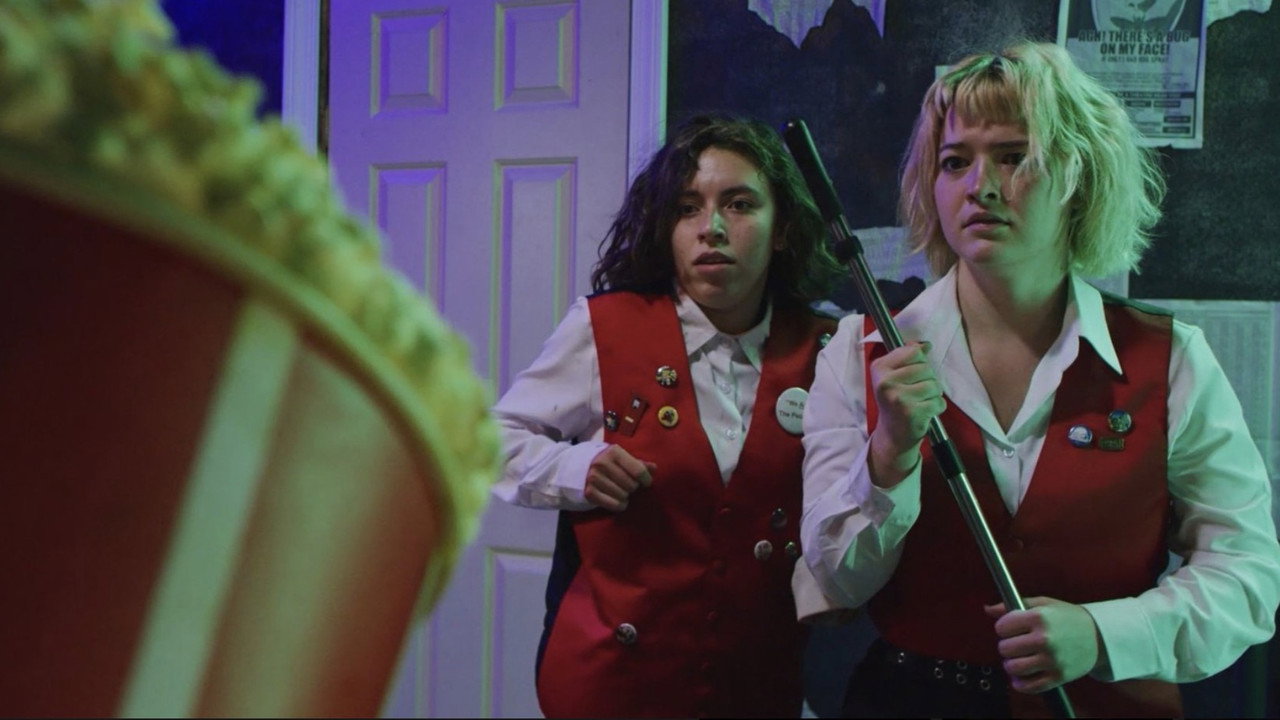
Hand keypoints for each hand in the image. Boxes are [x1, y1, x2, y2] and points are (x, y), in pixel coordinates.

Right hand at [583, 445, 655, 511]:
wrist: (581, 467)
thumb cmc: (609, 462)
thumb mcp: (623, 458)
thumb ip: (639, 464)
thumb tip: (654, 468)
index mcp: (614, 452)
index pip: (638, 471)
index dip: (646, 479)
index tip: (646, 482)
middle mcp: (602, 463)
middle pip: (632, 485)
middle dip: (634, 487)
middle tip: (629, 485)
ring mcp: (594, 478)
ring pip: (624, 496)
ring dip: (626, 496)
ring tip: (621, 491)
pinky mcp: (589, 492)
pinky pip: (615, 505)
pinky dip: (620, 505)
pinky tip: (617, 499)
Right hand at [867, 341, 944, 486]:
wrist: (892, 434)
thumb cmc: (895, 400)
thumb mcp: (894, 376)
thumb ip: (908, 357)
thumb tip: (926, 345)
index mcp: (879, 368)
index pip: (913, 351)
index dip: (919, 362)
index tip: (910, 375)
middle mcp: (886, 382)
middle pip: (926, 368)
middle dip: (927, 379)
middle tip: (915, 393)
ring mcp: (898, 398)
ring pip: (934, 384)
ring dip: (933, 394)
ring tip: (920, 402)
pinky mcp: (912, 413)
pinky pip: (938, 402)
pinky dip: (937, 407)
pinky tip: (924, 412)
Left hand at [984, 597, 1101, 693]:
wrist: (1098, 637)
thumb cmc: (1066, 617)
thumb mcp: (1043, 604)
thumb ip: (1013, 606)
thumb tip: (987, 609)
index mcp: (1039, 618)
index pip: (1002, 627)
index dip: (1004, 628)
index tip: (1011, 629)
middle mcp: (1045, 639)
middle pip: (1005, 649)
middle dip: (1007, 646)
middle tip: (1017, 644)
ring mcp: (1052, 660)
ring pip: (1013, 668)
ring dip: (1011, 665)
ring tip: (1018, 659)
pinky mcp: (1058, 677)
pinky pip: (1028, 686)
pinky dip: (1020, 683)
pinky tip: (1022, 675)